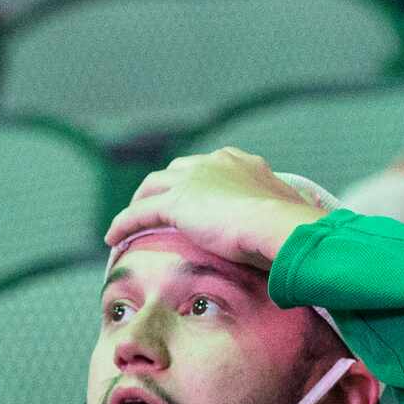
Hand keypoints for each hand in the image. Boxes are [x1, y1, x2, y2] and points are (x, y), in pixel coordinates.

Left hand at [106, 148, 327, 267]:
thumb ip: (277, 221)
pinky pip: (139, 213)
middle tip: (154, 210)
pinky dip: (124, 224)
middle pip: (175, 172)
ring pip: (152, 188)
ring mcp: (193, 180)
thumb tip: (290, 240)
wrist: (280, 226)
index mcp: (240, 163)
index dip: (194, 184)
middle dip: (162, 189)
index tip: (192, 202)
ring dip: (138, 204)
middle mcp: (213, 163)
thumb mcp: (285, 219)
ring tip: (128, 223)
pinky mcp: (176, 203)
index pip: (207, 168)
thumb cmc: (291, 229)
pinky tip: (113, 238)